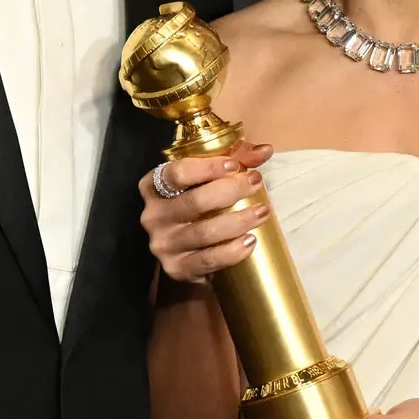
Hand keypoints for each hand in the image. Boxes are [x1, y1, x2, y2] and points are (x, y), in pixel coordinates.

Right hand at [139, 141, 274, 283]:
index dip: (207, 167)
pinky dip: (233, 251)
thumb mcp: (208, 180)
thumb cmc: (198, 207)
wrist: (186, 254)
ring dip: (239, 220)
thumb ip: (235, 160)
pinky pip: (209, 260)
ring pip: (205, 232)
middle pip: (194, 201)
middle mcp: (153, 216)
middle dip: (230, 190)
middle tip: (256, 183)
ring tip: (262, 212)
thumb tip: (265, 150)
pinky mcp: (177, 268)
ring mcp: (163, 245)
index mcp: (153, 187)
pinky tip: (250, 241)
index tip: (235, 165)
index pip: (176, 173)